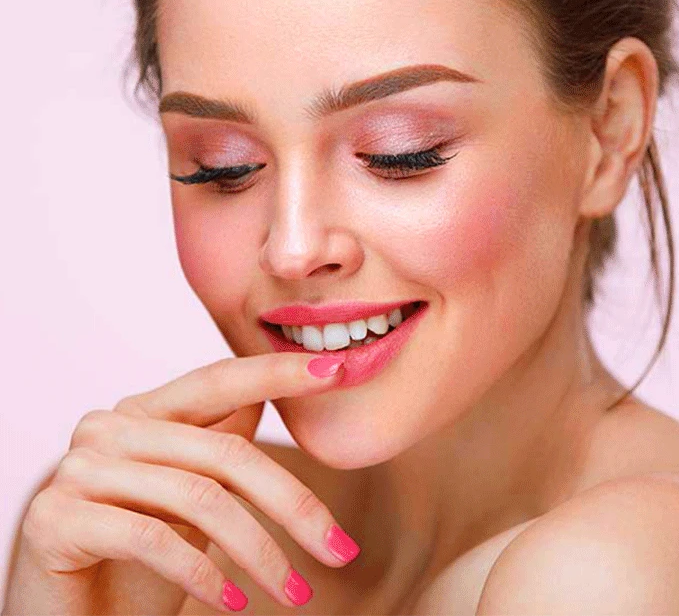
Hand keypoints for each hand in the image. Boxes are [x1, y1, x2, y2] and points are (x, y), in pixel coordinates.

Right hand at [3, 351, 356, 613]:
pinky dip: (202, 574)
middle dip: (293, 505)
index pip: (221, 380)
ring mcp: (79, 468)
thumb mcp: (189, 495)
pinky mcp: (56, 517)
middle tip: (340, 549)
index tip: (337, 367)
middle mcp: (109, 426)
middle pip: (226, 453)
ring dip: (261, 553)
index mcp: (145, 411)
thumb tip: (270, 397)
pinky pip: (152, 538)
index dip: (279, 371)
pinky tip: (233, 601)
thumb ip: (218, 444)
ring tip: (296, 593)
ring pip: (200, 498)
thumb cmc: (135, 559)